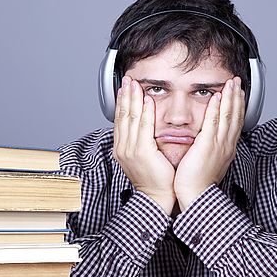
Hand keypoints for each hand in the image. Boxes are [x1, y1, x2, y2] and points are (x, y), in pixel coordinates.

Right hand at [113, 76, 176, 214]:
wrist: (156, 197)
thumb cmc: (155, 179)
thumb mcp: (144, 157)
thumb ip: (142, 141)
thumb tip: (145, 127)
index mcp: (122, 148)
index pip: (120, 119)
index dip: (122, 101)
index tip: (125, 88)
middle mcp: (123, 147)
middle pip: (122, 115)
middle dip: (125, 95)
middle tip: (127, 79)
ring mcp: (130, 149)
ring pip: (130, 118)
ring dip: (132, 98)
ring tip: (134, 84)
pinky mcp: (141, 152)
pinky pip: (143, 127)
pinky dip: (144, 112)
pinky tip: (146, 100)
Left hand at [174, 77, 244, 209]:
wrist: (196, 195)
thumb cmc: (199, 183)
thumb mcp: (209, 163)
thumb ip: (210, 149)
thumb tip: (208, 142)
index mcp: (227, 149)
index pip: (235, 123)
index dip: (237, 106)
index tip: (238, 94)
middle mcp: (226, 145)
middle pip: (235, 116)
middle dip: (237, 97)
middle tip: (237, 82)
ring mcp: (219, 144)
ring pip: (227, 115)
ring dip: (230, 97)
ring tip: (231, 83)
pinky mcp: (208, 145)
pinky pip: (213, 122)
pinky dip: (216, 108)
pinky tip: (217, 96)